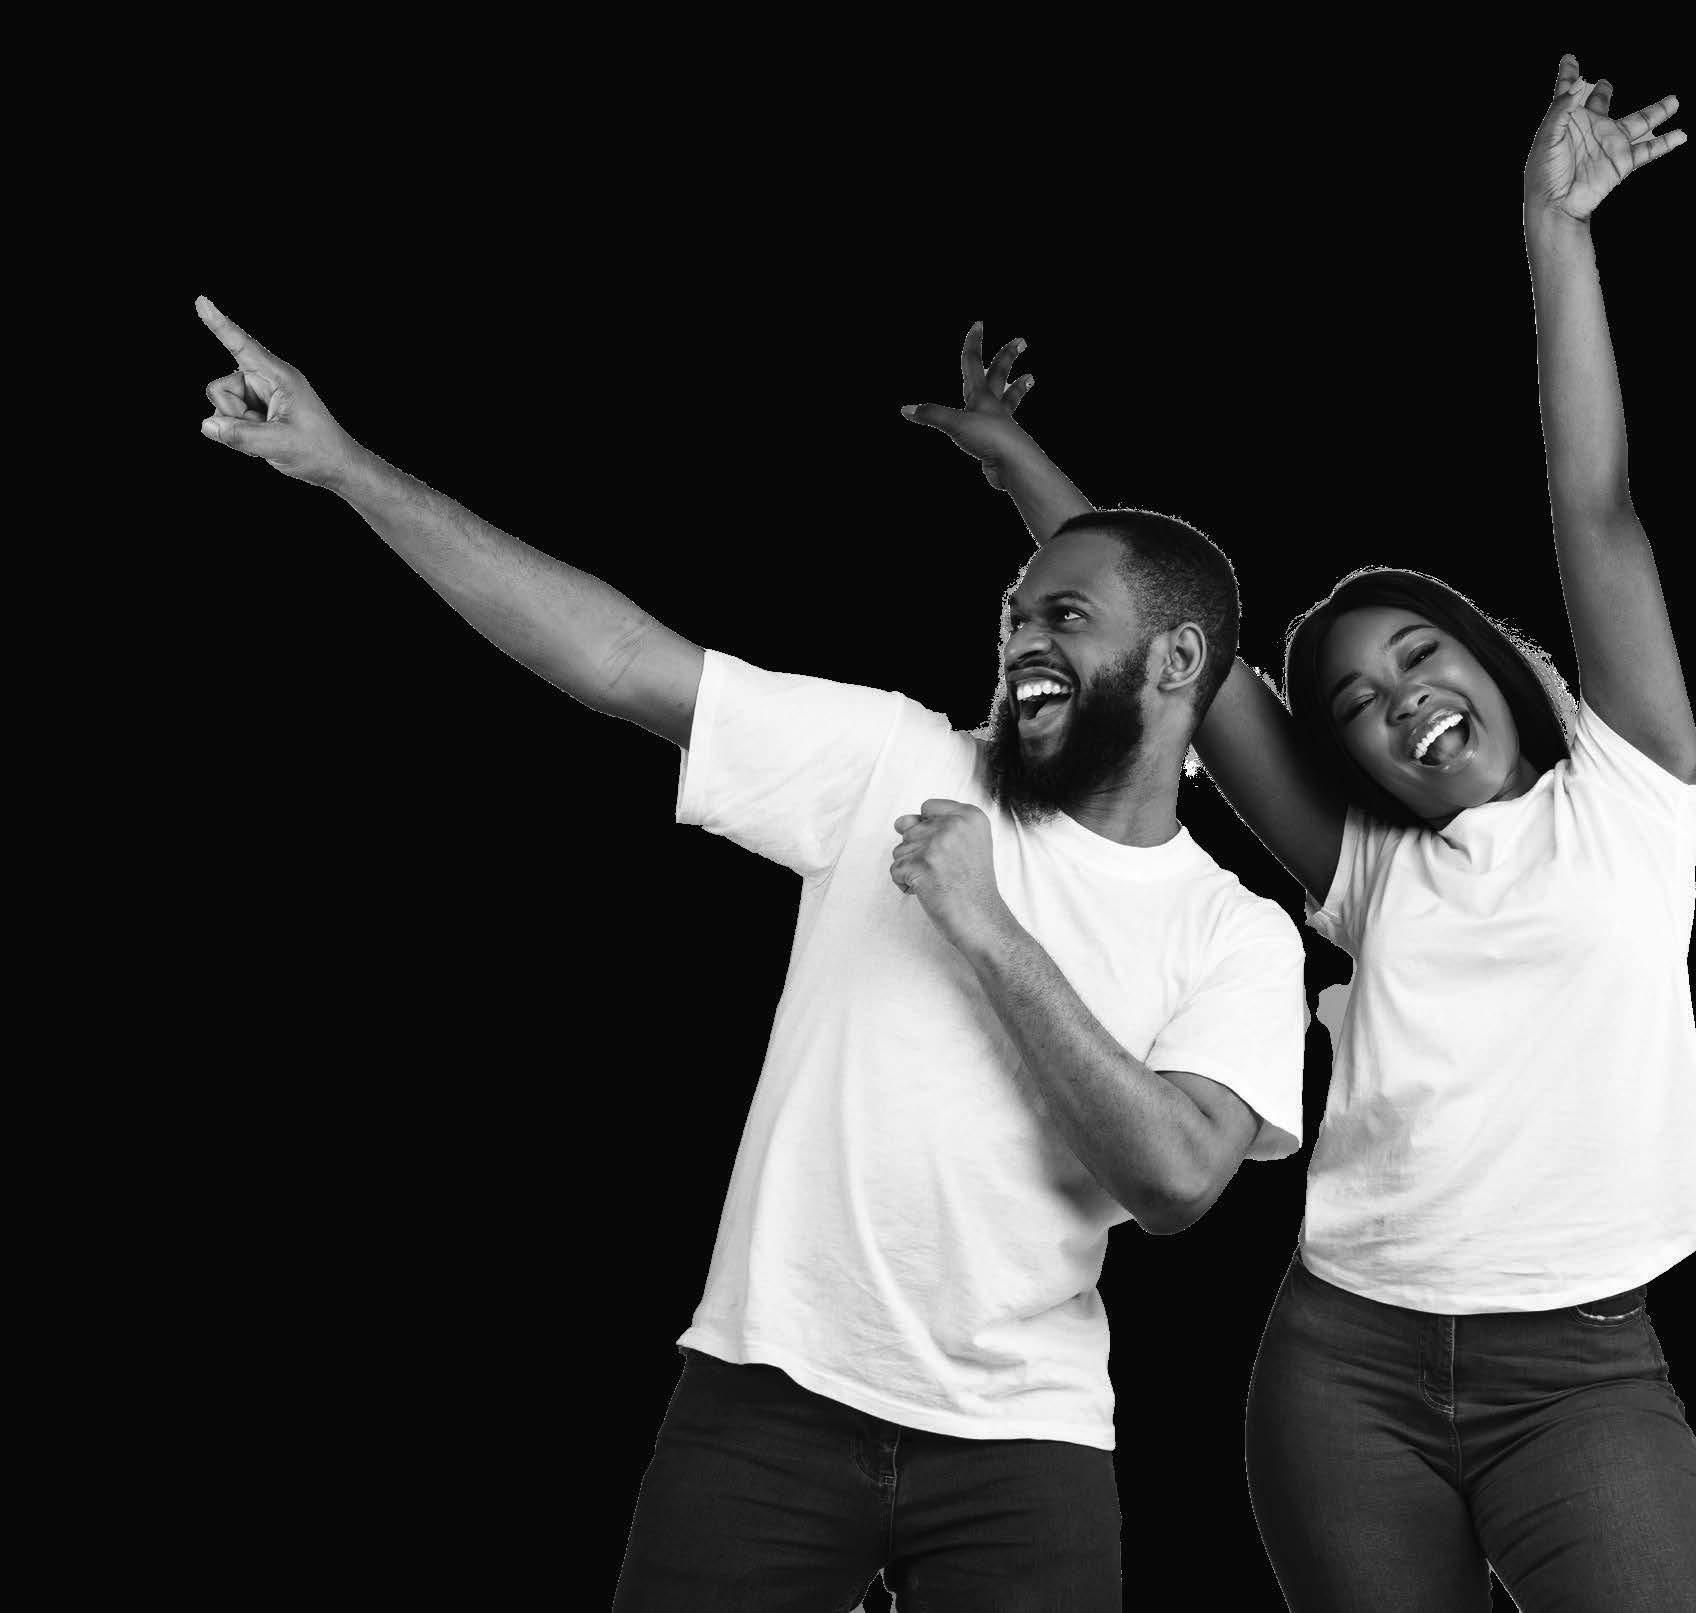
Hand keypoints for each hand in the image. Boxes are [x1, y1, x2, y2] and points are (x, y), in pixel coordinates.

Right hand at [196, 296, 365, 486]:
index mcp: (279, 377)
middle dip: (231, 413)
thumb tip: (207, 425)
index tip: (201, 301)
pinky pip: (228, 421)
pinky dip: (239, 435)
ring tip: (267, 437)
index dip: (220, 324)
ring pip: (221, 406)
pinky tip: (263, 442)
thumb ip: (241, 436)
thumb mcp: (280, 444)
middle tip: (264, 430)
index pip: (242, 346)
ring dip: (237, 427)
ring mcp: (258, 396)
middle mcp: (265, 380)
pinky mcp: (254, 411)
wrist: (334, 466)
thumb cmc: (317, 449)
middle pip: (219, 388)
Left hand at [891, 799, 1011, 953]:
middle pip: (910, 829)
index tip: (946, 852)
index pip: (928, 807)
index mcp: (970, 816)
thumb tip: (900, 822)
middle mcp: (954, 824)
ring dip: (911, 869)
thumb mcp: (970, 843)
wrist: (982, 919)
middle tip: (943, 871)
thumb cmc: (973, 886)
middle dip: (918, 853)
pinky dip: (905, 884)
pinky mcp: (921, 865)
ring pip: (900, 850)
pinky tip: (927, 891)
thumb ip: (940, 825)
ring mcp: (936, 844)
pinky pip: (895, 870)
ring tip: (936, 882)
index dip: (930, 831)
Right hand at [900, 321, 1033, 489]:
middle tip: (1021, 341)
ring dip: (1017, 388)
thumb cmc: (989, 439)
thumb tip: (906, 409)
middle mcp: (993, 406)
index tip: (979, 324)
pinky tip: (1005, 421)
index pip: (974, 364)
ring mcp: (1000, 424)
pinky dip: (1006, 417)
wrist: (1014, 465)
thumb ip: (931, 414)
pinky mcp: (1001, 443)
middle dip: (1007, 357)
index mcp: (981, 397)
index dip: (973, 344)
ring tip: (1030, 378)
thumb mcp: (955, 425)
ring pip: (1008, 400)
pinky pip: (1003, 425)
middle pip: (1000, 375)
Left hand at [1524, 55, 1684, 221]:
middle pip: (1601, 102)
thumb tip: (1578, 86)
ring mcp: (1609, 144)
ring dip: (1657, 111)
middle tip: (1606, 82)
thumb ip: (1561, 109)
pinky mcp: (1622, 161)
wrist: (1557, 205)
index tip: (1569, 59)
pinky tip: (1680, 134)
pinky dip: (1665, 142)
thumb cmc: (1545, 175)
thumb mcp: (1547, 139)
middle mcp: (1590, 129)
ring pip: (1639, 121)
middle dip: (1604, 92)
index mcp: (1568, 122)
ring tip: (1674, 100)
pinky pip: (1649, 149)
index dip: (1569, 75)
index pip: (1568, 93)